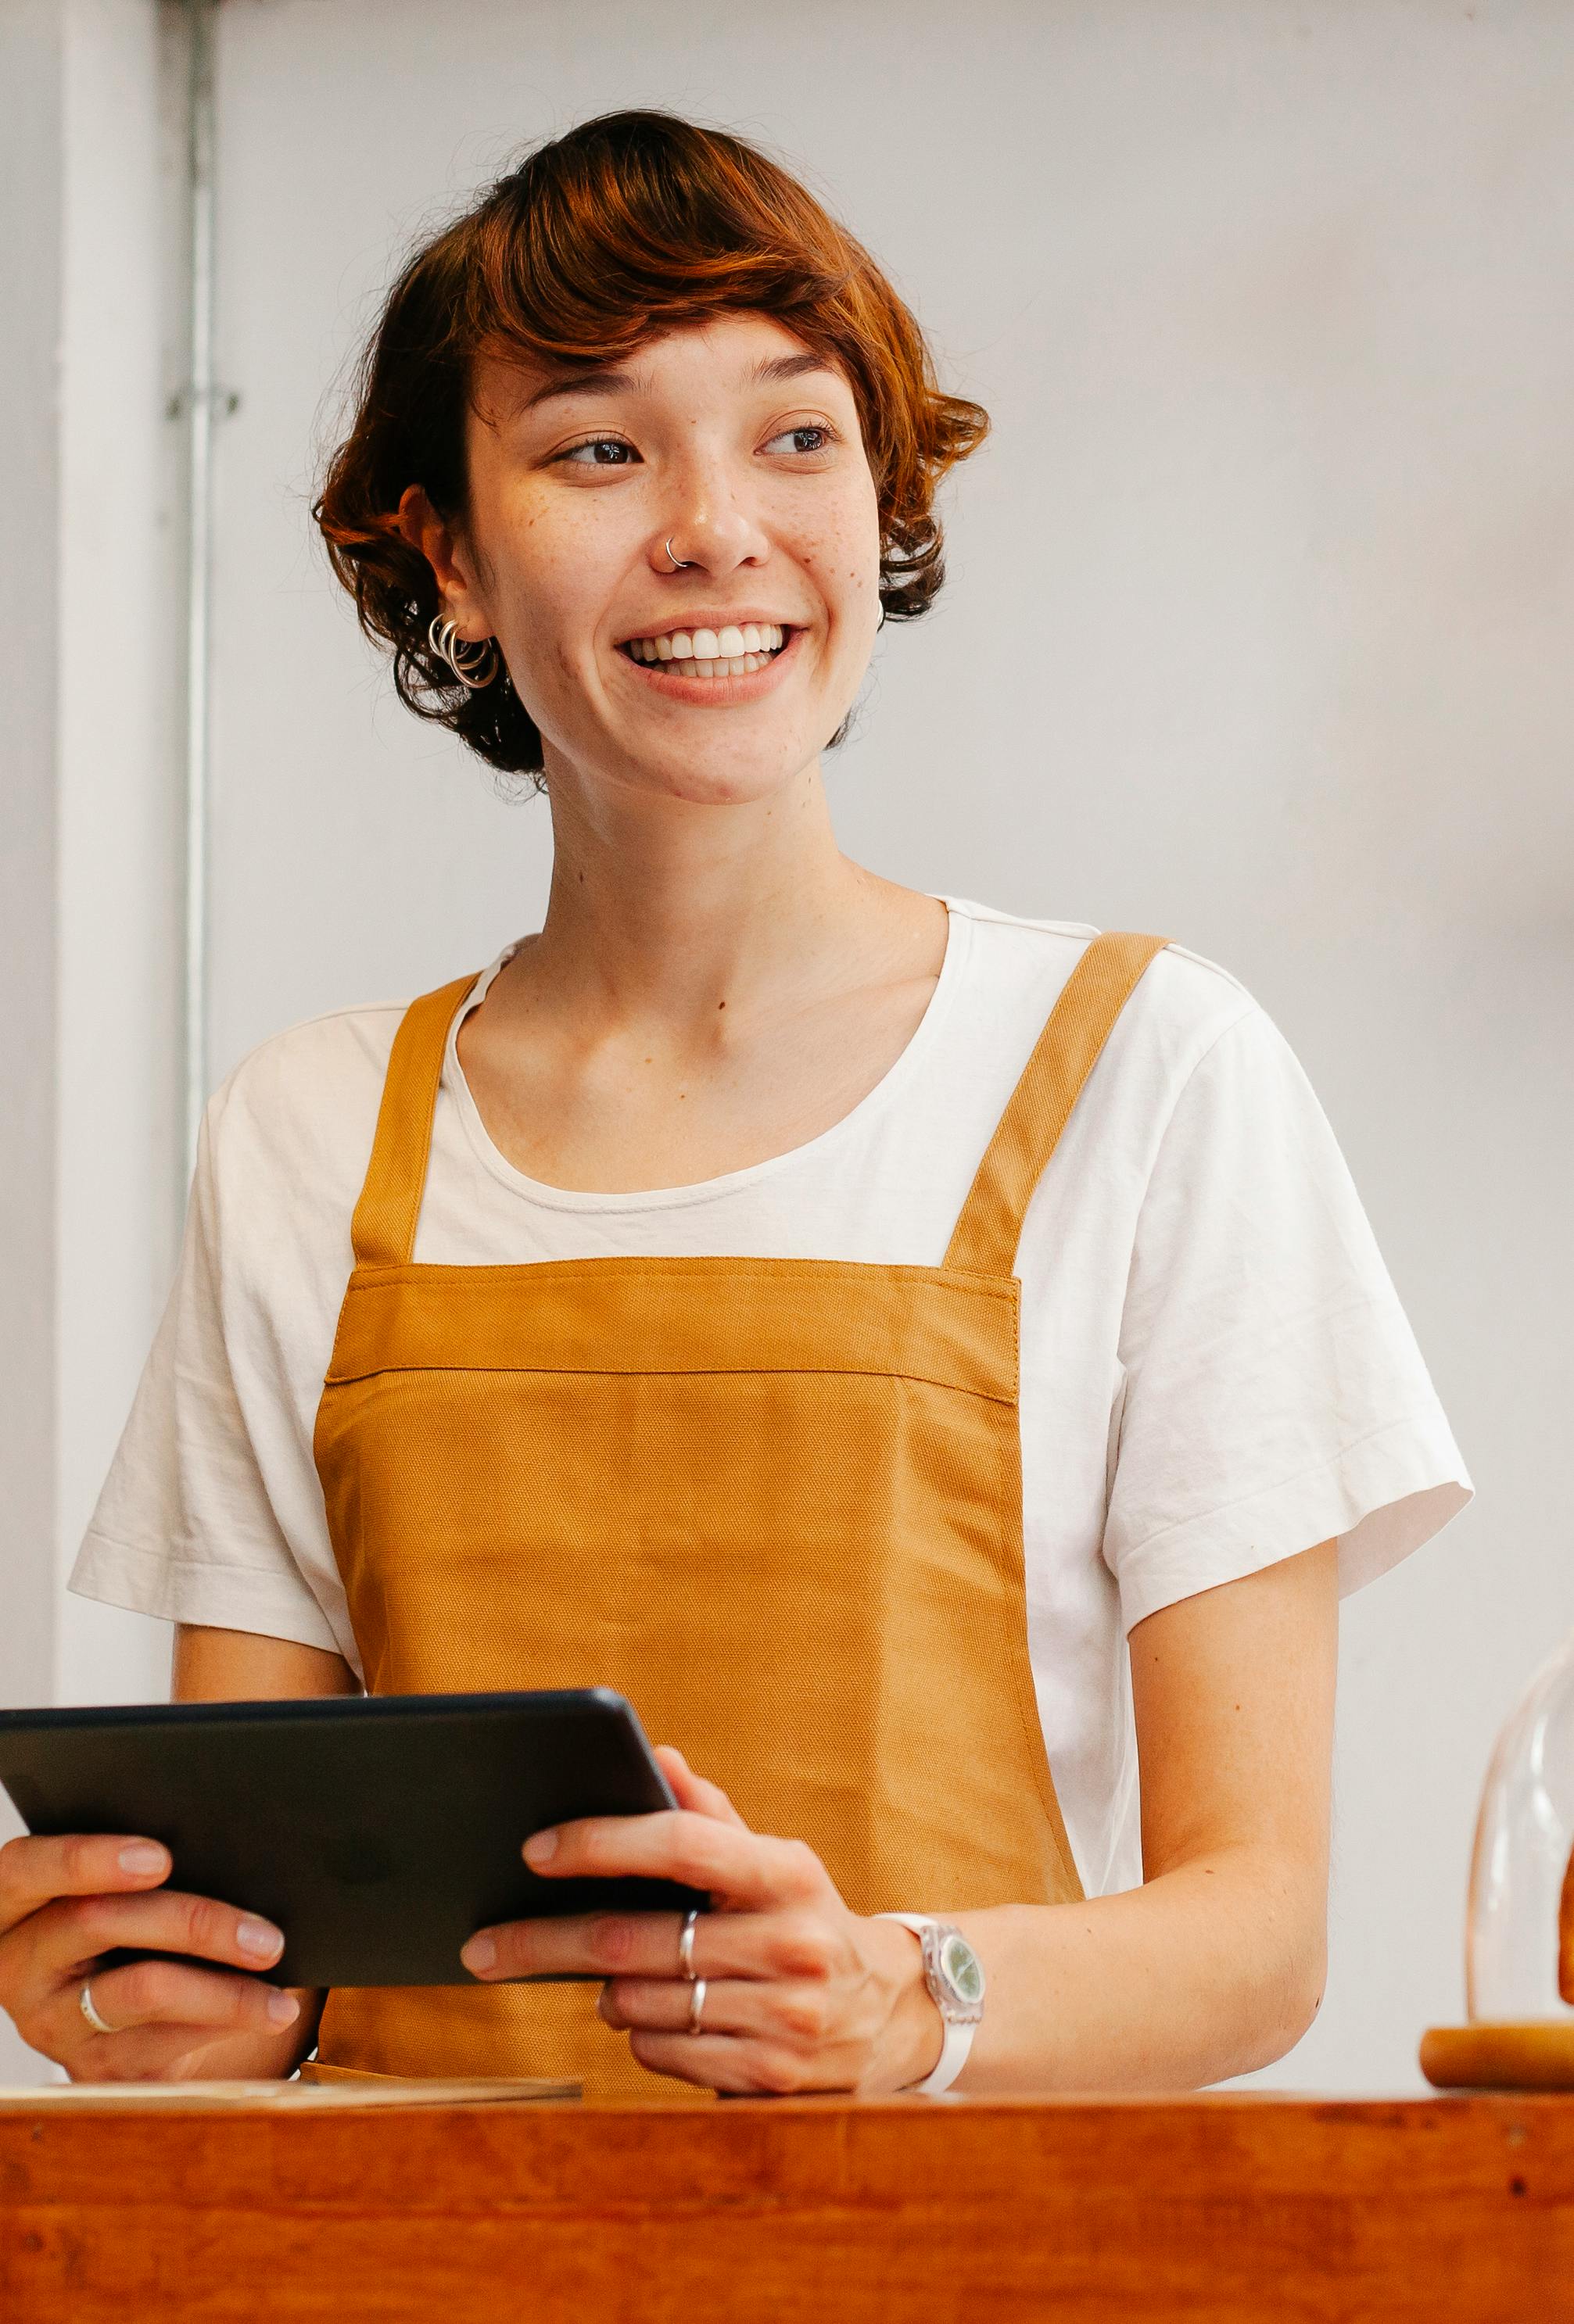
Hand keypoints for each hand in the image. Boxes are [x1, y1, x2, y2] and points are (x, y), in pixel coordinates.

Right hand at [0, 1833, 308, 2082]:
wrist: (123, 2018)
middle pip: (97, 1924)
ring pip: (141, 1991)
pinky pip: (160, 2041)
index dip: (88, 1860)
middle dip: (192, 1921)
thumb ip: (139, 1872)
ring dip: (225, 1987)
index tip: (161, 1858)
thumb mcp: (114, 1894)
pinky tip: (265, 2008)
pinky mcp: (88, 2065)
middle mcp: (20, 1963)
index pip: (29, 1869)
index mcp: (16, 1901)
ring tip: (277, 1971)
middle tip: (262, 1933)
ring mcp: (51, 2020)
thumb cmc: (129, 1928)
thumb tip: (226, 1852)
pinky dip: (223, 2019)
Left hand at [460, 1747, 945, 2094]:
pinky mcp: (770, 2080)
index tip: (534, 1850)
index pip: (682, 1844)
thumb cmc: (802, 1919)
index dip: (602, 1842)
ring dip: (606, 1991)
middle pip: (635, 1940)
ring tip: (617, 1976)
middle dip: (544, 1940)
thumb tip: (657, 1756)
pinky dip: (641, 2035)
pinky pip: (659, 2053)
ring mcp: (786, 2018)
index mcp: (789, 1873)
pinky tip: (663, 2017)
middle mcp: (794, 1944)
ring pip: (637, 2003)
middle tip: (485, 1943)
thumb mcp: (772, 1864)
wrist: (891, 2014)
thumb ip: (711, 1815)